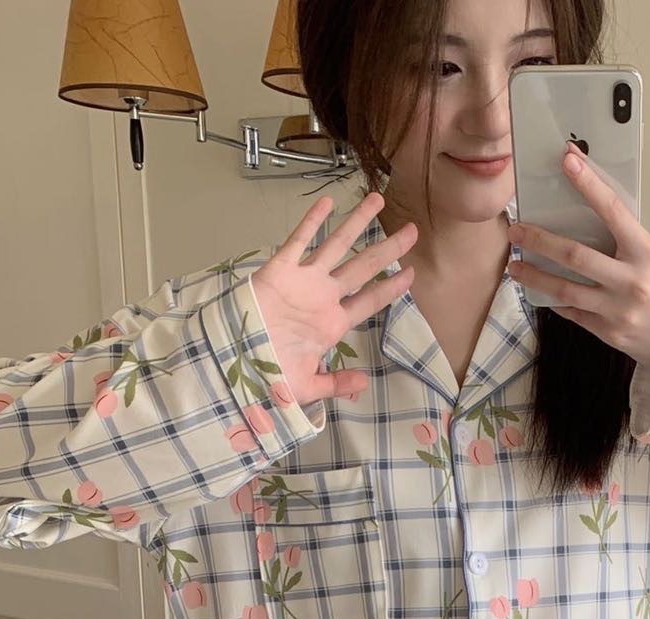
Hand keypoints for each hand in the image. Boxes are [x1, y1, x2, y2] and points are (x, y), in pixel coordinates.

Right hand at [251, 191, 416, 407]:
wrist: (235, 363)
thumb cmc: (269, 376)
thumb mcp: (307, 387)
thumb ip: (336, 383)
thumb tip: (363, 384)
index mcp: (333, 324)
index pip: (370, 301)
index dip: (392, 287)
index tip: (412, 274)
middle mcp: (324, 297)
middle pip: (364, 267)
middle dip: (390, 249)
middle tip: (413, 231)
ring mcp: (304, 281)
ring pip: (337, 245)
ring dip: (358, 223)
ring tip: (378, 199)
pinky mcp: (280, 270)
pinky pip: (298, 240)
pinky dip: (312, 222)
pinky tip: (327, 202)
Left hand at [507, 143, 649, 373]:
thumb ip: (622, 238)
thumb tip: (586, 208)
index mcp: (645, 254)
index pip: (613, 211)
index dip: (588, 184)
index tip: (567, 161)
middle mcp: (630, 281)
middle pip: (576, 256)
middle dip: (540, 241)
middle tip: (517, 231)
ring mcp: (617, 310)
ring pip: (565, 290)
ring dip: (535, 276)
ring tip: (515, 267)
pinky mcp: (607, 331)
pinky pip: (572, 312)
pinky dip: (554, 299)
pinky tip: (539, 290)